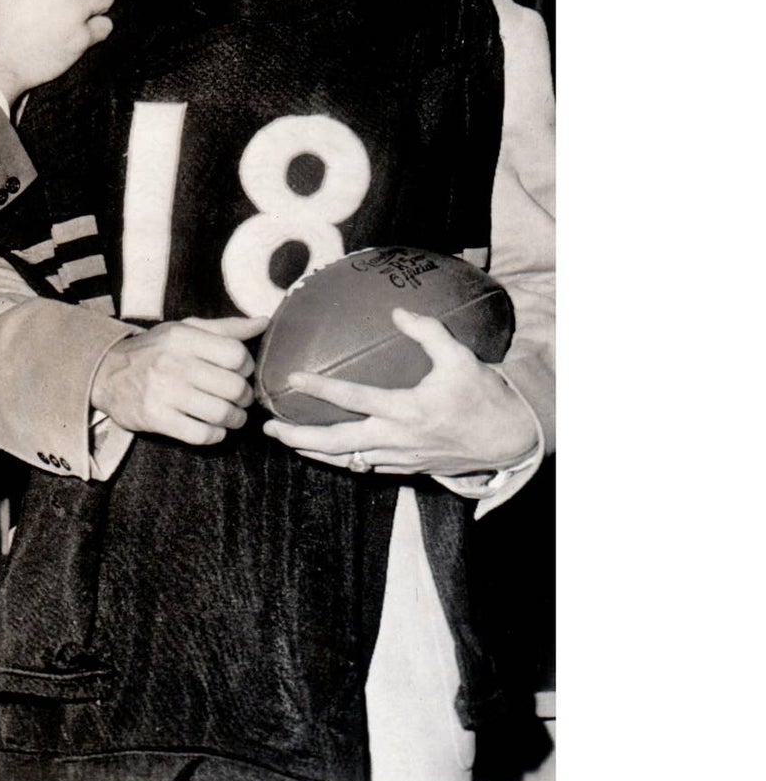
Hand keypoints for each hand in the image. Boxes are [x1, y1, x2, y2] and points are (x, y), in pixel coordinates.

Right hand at [91, 315, 267, 446]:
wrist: (106, 374)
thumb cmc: (154, 351)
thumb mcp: (184, 330)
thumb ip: (224, 328)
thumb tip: (264, 322)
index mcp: (183, 337)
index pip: (236, 354)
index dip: (247, 367)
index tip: (241, 373)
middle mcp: (173, 363)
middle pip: (233, 387)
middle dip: (245, 398)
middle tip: (240, 400)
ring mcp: (163, 392)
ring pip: (221, 413)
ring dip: (235, 419)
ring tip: (232, 417)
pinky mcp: (155, 418)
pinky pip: (201, 434)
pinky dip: (215, 435)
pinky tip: (213, 428)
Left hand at [262, 308, 536, 475]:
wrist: (510, 438)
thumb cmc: (484, 395)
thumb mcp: (460, 357)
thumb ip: (427, 332)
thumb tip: (397, 312)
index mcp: (407, 409)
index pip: (354, 398)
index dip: (320, 388)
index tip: (292, 378)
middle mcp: (398, 438)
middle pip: (336, 443)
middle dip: (298, 439)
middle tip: (269, 429)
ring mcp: (401, 458)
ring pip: (346, 461)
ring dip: (313, 453)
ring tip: (286, 441)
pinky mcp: (407, 469)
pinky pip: (365, 467)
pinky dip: (341, 461)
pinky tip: (324, 452)